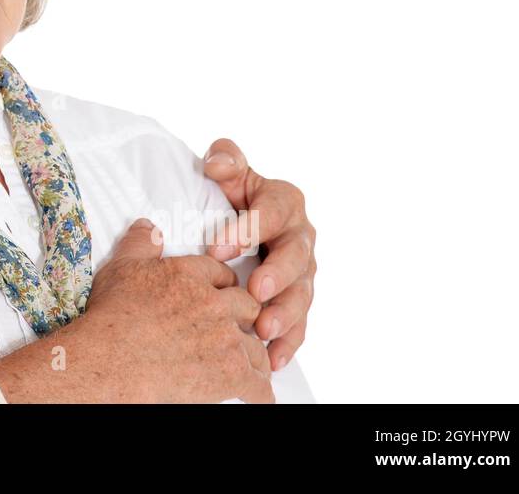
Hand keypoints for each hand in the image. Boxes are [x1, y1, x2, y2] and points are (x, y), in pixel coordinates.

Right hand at [0, 219, 273, 402]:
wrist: (111, 359)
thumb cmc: (112, 315)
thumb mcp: (122, 266)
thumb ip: (141, 242)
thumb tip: (149, 225)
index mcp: (191, 274)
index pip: (222, 274)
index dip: (223, 285)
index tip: (222, 295)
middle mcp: (214, 303)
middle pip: (247, 306)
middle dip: (246, 317)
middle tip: (241, 327)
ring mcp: (225, 339)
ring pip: (256, 344)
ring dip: (253, 355)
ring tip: (250, 364)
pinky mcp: (230, 373)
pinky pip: (259, 383)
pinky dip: (261, 392)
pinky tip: (260, 396)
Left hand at [202, 137, 315, 372]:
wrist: (245, 221)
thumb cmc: (235, 195)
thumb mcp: (231, 172)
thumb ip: (226, 160)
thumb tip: (216, 162)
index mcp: (284, 202)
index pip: (269, 213)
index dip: (245, 229)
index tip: (216, 247)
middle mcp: (300, 237)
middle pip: (294, 257)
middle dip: (276, 275)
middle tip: (254, 290)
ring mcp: (302, 272)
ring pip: (301, 294)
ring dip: (284, 314)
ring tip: (261, 330)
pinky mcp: (297, 300)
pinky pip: (299, 324)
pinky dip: (288, 343)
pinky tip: (273, 359)